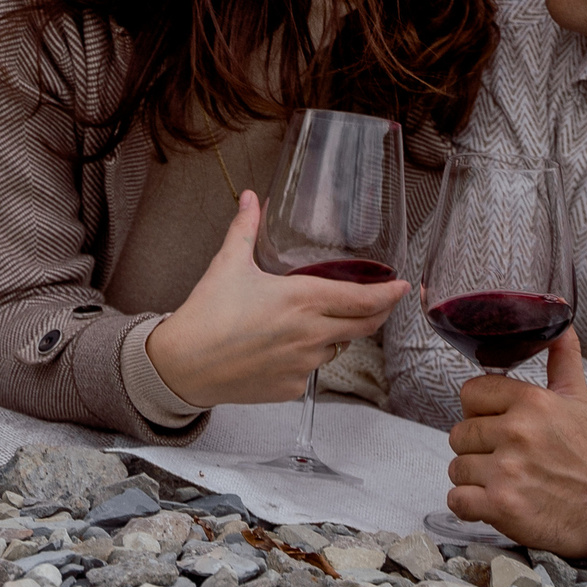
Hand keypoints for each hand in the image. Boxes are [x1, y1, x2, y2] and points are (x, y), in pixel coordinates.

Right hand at [144, 191, 408, 409]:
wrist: (182, 366)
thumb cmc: (207, 313)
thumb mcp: (228, 264)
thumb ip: (246, 228)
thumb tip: (251, 197)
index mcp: (301, 300)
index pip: (363, 300)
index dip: (388, 295)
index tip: (403, 287)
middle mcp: (310, 334)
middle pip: (364, 327)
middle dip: (378, 314)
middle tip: (383, 302)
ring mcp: (303, 365)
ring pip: (336, 347)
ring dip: (336, 334)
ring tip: (313, 321)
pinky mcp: (292, 389)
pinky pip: (311, 370)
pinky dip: (306, 357)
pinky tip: (281, 347)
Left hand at [443, 329, 586, 556]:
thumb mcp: (578, 399)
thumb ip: (563, 358)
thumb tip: (560, 323)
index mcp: (531, 402)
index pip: (470, 393)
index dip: (480, 410)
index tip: (497, 423)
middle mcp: (517, 433)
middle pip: (459, 432)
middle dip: (477, 447)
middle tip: (504, 456)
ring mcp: (507, 472)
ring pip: (456, 467)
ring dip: (473, 478)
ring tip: (503, 480)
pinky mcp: (501, 507)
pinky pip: (456, 500)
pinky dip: (468, 505)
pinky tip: (491, 502)